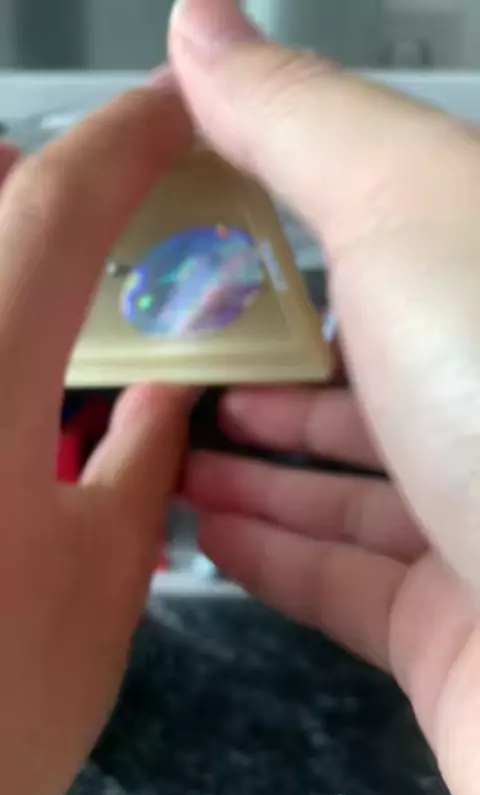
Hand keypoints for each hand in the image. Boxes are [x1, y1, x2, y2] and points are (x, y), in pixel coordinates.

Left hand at [0, 85, 191, 794]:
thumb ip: (144, 462)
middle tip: (106, 198)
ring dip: (10, 252)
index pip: (58, 208)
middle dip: (40, 180)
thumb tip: (171, 389)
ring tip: (63, 276)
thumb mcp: (102, 580)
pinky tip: (16, 374)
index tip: (180, 114)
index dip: (128, 142)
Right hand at [170, 0, 479, 794]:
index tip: (215, 252)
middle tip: (184, 366)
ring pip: (356, 495)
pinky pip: (351, 590)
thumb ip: (302, 124)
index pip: (403, 259)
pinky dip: (277, 559)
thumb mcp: (413, 213)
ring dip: (260, 473)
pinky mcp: (463, 639)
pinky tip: (212, 535)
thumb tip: (204, 26)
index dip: (301, 251)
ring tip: (177, 452)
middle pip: (377, 387)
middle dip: (272, 375)